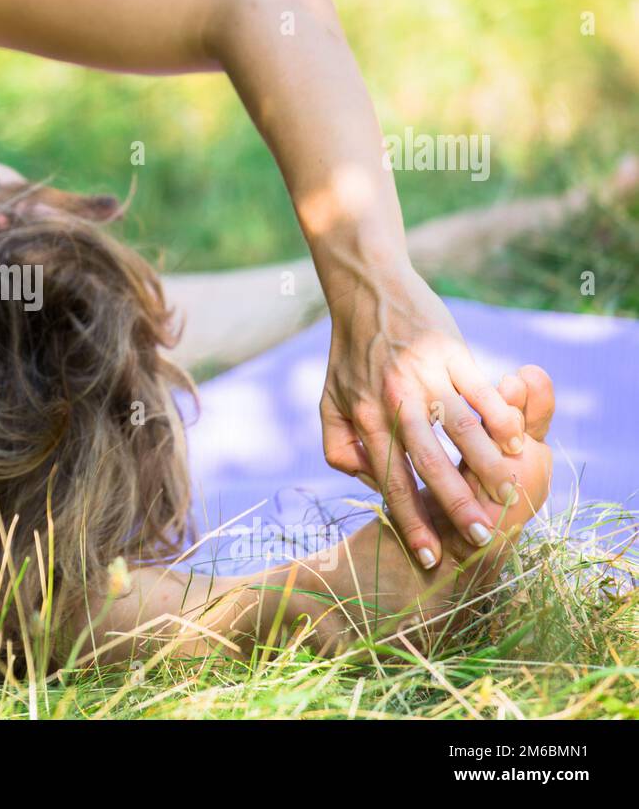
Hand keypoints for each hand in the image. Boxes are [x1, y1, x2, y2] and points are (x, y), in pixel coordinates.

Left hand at [319, 264, 526, 567]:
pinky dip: (499, 415)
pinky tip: (518, 441)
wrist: (366, 290)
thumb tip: (370, 482)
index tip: (431, 557)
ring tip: (507, 496)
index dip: (410, 520)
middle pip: (426, 461)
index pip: (389, 479)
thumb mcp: (329, 402)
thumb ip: (341, 447)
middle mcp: (393, 398)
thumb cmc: (349, 355)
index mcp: (365, 417)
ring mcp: (423, 373)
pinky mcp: (449, 349)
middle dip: (452, 504)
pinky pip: (477, 387)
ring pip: (458, 427)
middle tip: (478, 539)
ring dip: (485, 464)